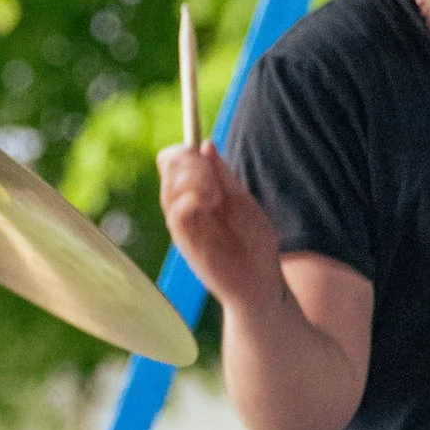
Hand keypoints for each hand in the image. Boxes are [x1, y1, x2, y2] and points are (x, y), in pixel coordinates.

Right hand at [159, 140, 283, 308]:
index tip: (199, 148)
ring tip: (215, 193)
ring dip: (192, 179)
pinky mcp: (186, 243)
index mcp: (196, 196)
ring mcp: (184, 226)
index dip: (182, 151)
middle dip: (189, 161)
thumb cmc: (253, 244)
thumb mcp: (241, 201)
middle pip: (169, 170)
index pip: (173, 163)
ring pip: (170, 188)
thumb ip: (223, 176)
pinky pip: (177, 213)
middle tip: (213, 176)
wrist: (260, 284)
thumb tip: (206, 145)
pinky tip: (210, 202)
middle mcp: (184, 209)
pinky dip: (190, 199)